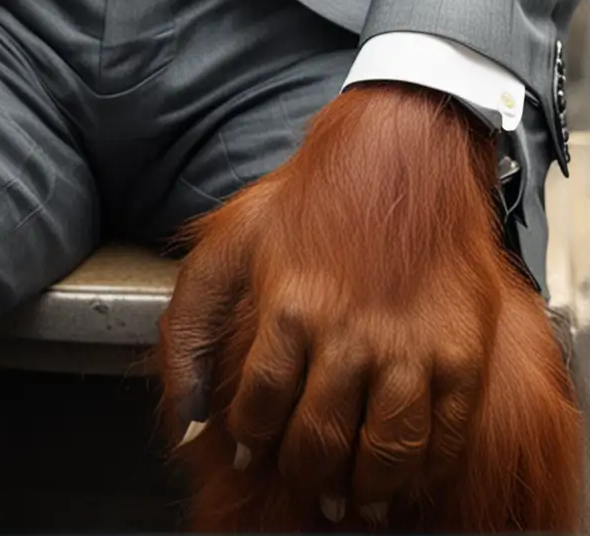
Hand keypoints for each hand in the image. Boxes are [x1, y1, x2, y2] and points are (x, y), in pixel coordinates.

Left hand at [160, 84, 578, 526]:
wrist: (405, 148)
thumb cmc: (312, 195)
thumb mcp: (230, 239)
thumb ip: (192, 324)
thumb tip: (183, 415)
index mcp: (289, 306)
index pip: (263, 409)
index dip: (253, 440)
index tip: (254, 452)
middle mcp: (349, 334)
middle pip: (321, 441)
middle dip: (307, 473)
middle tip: (306, 483)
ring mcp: (410, 347)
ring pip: (386, 453)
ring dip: (366, 488)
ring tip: (354, 498)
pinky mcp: (462, 352)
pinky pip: (445, 436)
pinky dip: (425, 470)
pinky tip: (407, 475)